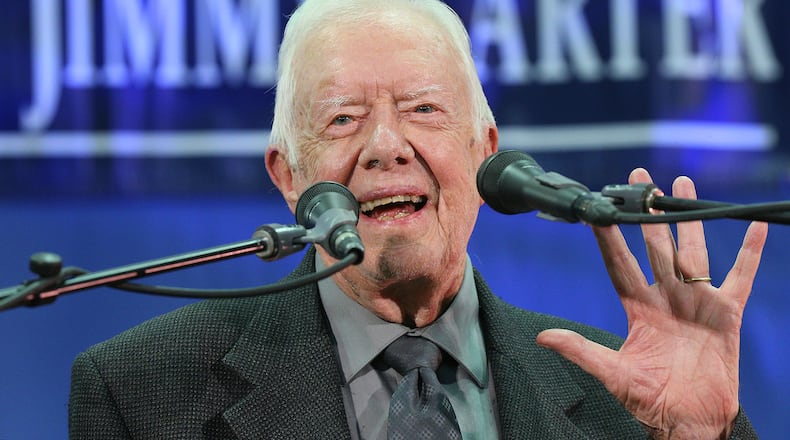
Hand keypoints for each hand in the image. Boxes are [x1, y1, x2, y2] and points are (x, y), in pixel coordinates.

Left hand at [536, 168, 767, 438]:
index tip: (598, 209)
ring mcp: (696, 301)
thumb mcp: (613, 373)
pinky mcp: (726, 313)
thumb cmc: (649, 400)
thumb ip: (581, 351)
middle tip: (639, 179)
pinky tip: (753, 226)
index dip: (609, 236)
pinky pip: (740, 276)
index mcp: (638, 308)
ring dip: (687, 218)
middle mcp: (665, 297)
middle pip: (654, 245)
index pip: (619, 263)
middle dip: (646, 212)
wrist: (689, 419)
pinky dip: (748, 252)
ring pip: (691, 250)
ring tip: (681, 184)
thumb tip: (543, 338)